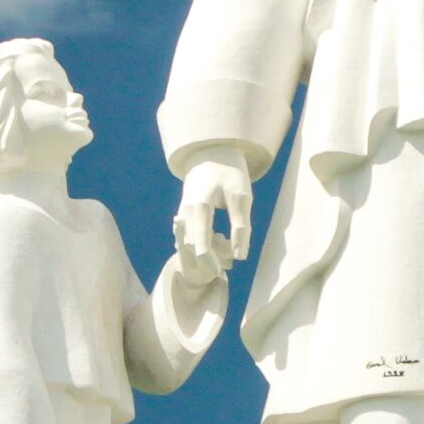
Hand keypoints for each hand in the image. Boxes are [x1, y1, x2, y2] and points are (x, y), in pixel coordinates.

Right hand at [176, 150, 253, 271]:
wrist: (213, 152)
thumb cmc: (231, 174)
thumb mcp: (241, 197)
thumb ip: (241, 227)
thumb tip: (240, 257)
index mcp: (199, 207)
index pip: (200, 244)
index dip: (210, 262)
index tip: (222, 271)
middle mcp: (185, 211)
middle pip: (193, 247)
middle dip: (210, 259)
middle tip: (229, 264)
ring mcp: (182, 211)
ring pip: (190, 242)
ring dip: (208, 251)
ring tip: (227, 248)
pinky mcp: (184, 212)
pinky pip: (190, 234)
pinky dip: (203, 242)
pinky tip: (220, 240)